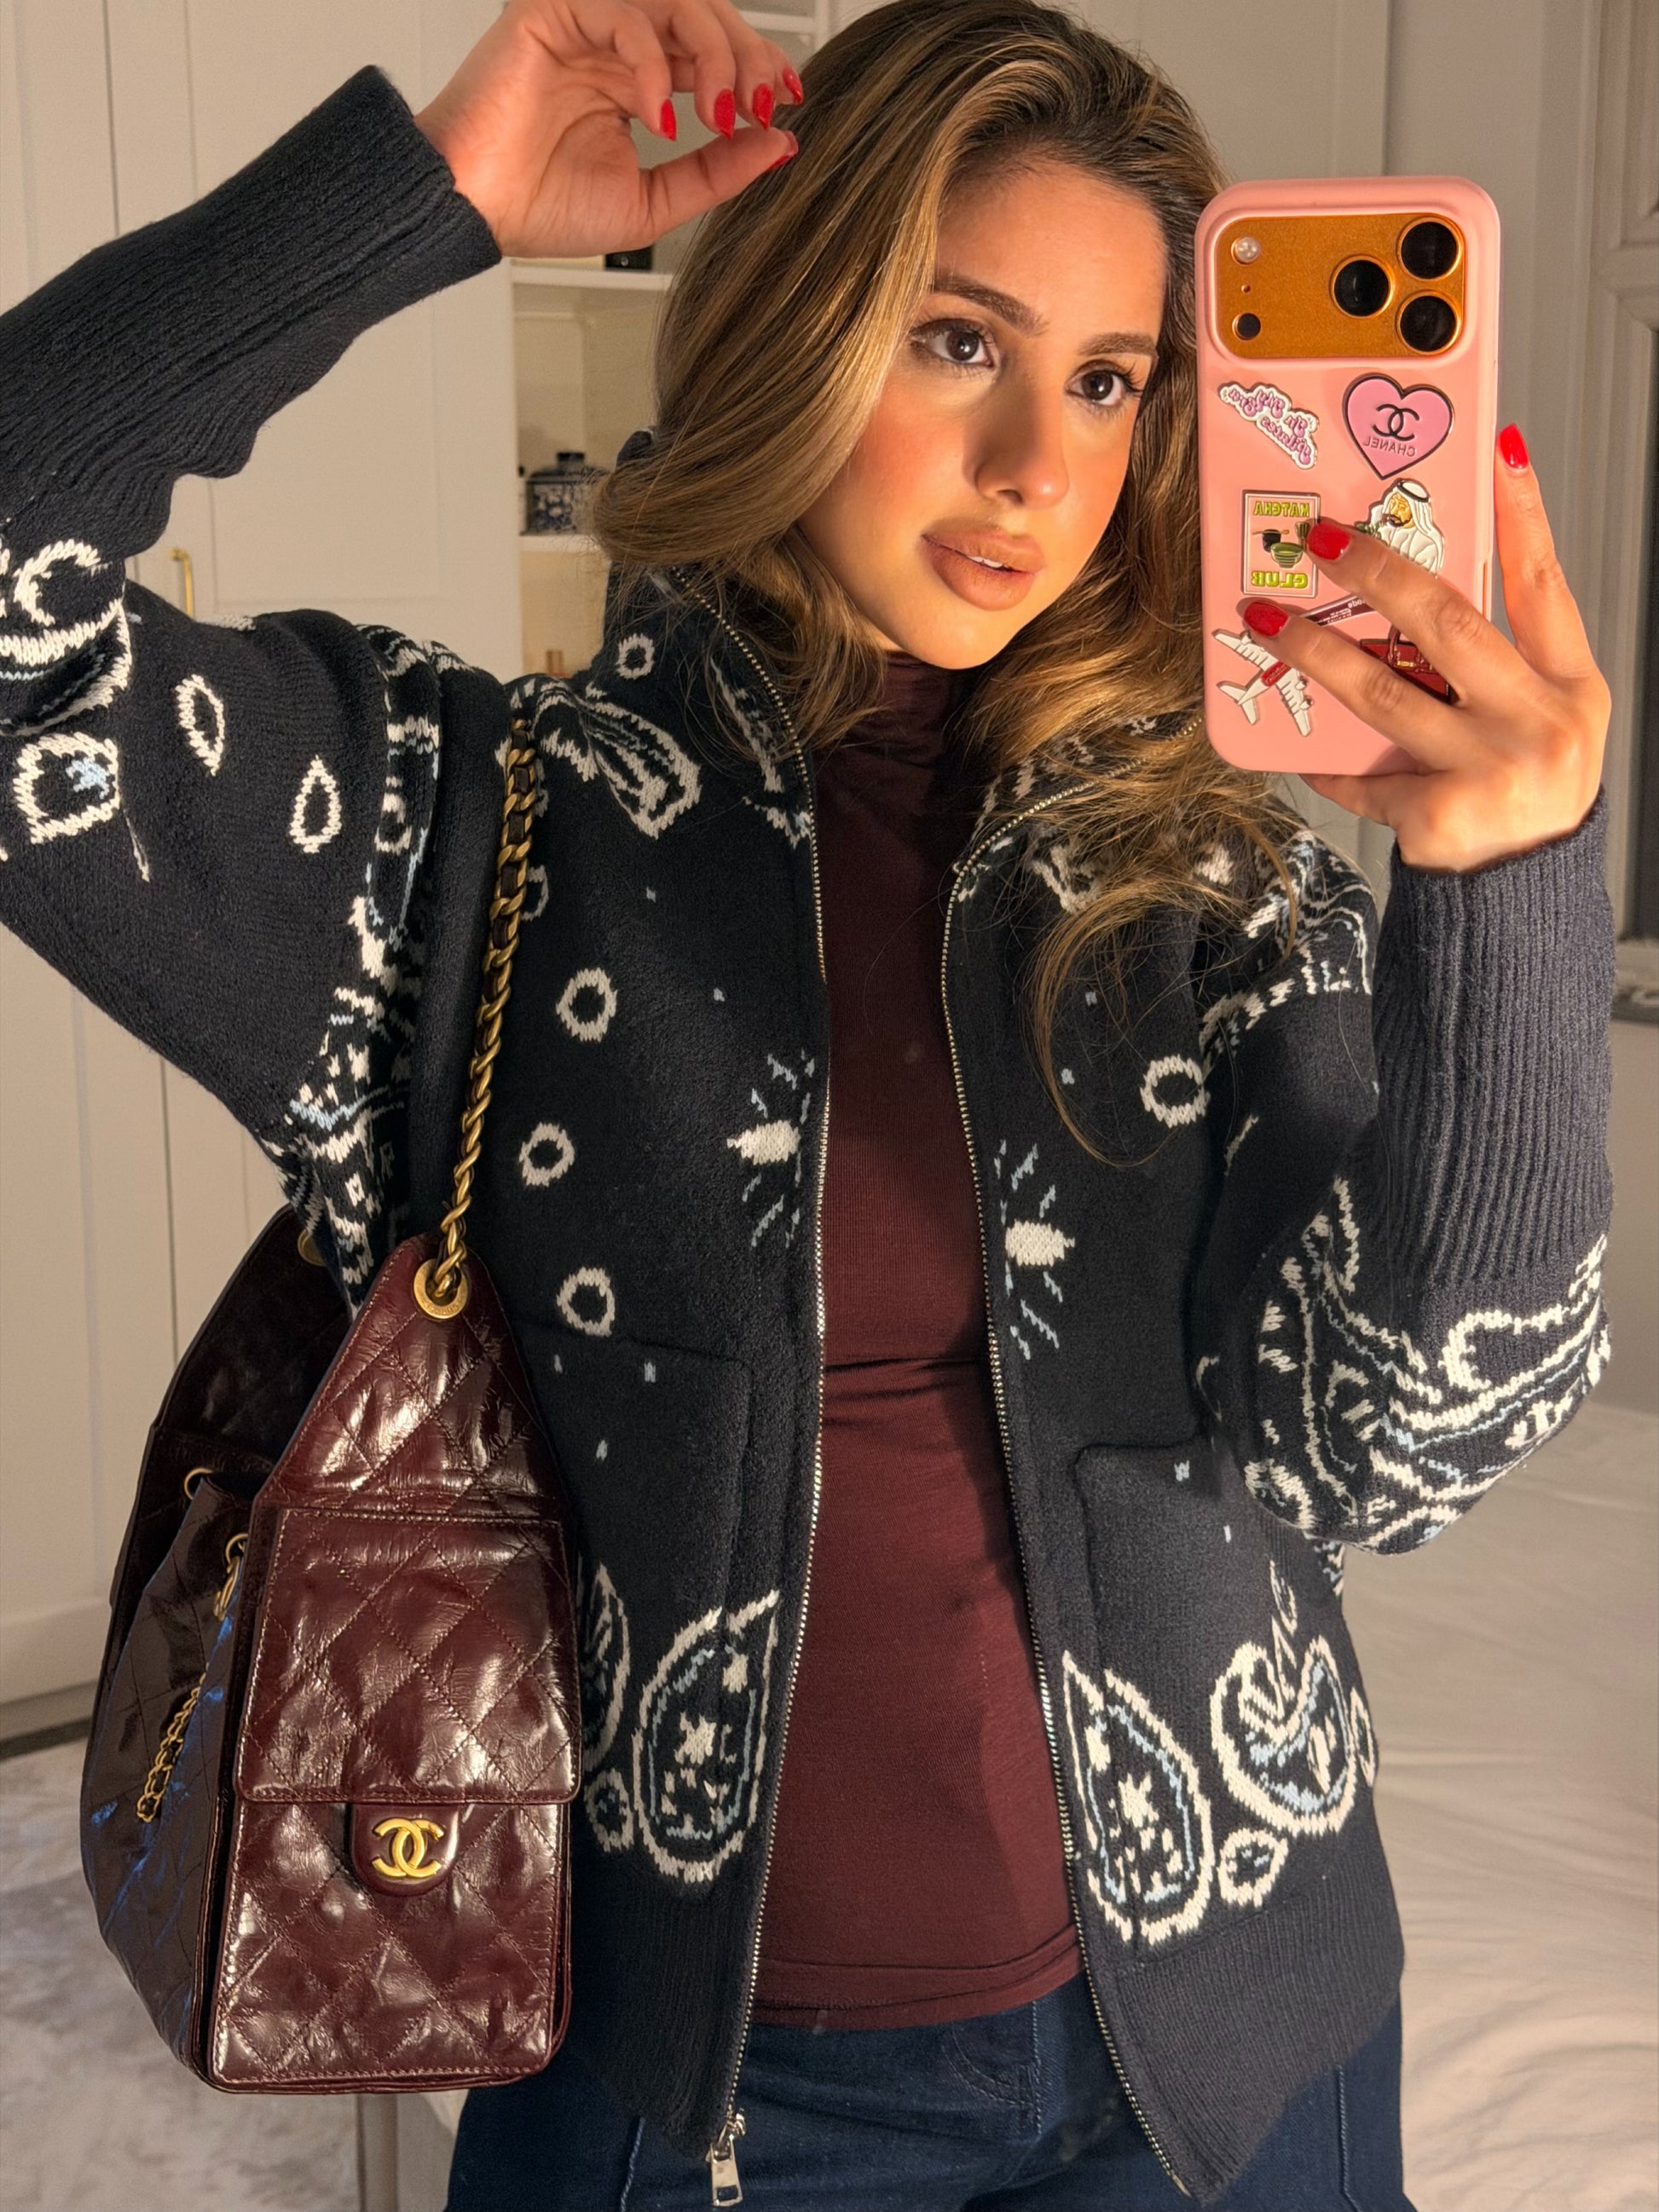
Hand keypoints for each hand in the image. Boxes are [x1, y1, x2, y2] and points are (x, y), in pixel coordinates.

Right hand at [413, 0, 800, 259]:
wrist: (476, 212)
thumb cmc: (542, 208)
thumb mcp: (656, 202)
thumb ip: (717, 171)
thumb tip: (781, 143)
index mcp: (637, 80)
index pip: (711, 50)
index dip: (756, 66)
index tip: (785, 102)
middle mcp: (615, 45)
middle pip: (705, 16)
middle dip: (748, 56)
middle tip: (763, 103)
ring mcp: (586, 23)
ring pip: (676, 3)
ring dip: (715, 55)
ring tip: (721, 111)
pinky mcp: (553, 11)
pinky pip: (625, 15)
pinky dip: (654, 64)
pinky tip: (660, 114)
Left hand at [1242, 428, 1609, 871]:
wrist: (1521, 901)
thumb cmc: (1522, 798)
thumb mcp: (1539, 725)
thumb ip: (1492, 671)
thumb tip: (1406, 601)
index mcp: (1570, 689)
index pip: (1544, 586)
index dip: (1524, 516)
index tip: (1499, 452)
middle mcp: (1538, 722)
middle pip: (1448, 624)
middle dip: (1378, 573)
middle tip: (1324, 538)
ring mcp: (1489, 769)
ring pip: (1384, 691)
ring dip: (1316, 651)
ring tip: (1266, 618)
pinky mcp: (1438, 815)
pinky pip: (1363, 778)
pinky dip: (1327, 765)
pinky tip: (1293, 751)